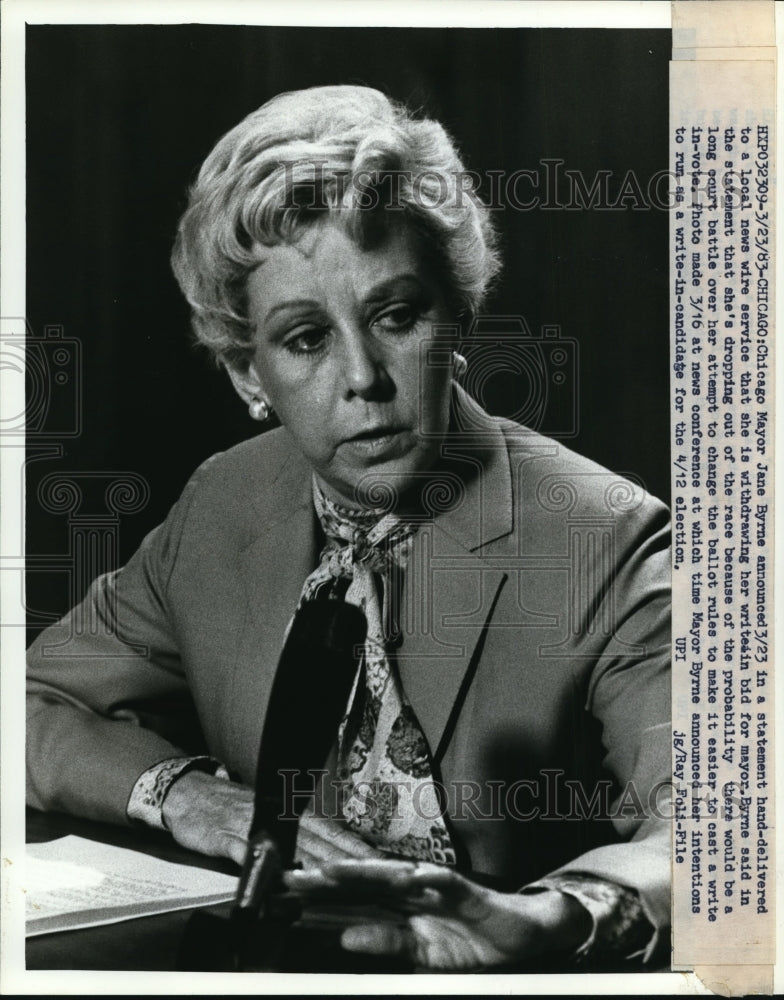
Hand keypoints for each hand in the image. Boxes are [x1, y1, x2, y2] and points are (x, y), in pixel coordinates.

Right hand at [161, 773, 385, 868]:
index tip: (384, 865)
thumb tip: (331, 857)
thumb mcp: (270, 820)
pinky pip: (248, 854)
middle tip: (375, 876)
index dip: (357, 850)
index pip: (332, 834)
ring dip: (314, 865)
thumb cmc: (234, 809)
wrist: (192, 794)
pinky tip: (276, 879)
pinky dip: (263, 866)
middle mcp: (279, 819)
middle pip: (320, 843)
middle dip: (347, 861)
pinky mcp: (227, 838)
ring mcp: (254, 827)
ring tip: (339, 881)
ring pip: (290, 848)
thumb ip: (297, 838)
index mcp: (292, 815)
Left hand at [285, 858, 591, 969]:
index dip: (323, 893)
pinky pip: (448, 883)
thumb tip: (347, 938)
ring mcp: (437, 888)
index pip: (355, 897)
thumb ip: (386, 942)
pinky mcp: (467, 891)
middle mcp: (412, 891)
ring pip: (397, 876)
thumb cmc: (468, 941)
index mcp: (399, 907)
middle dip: (330, 878)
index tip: (289, 890)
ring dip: (368, 872)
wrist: (516, 935)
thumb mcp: (422, 953)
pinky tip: (415, 876)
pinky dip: (432, 879)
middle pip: (365, 881)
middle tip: (294, 875)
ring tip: (337, 871)